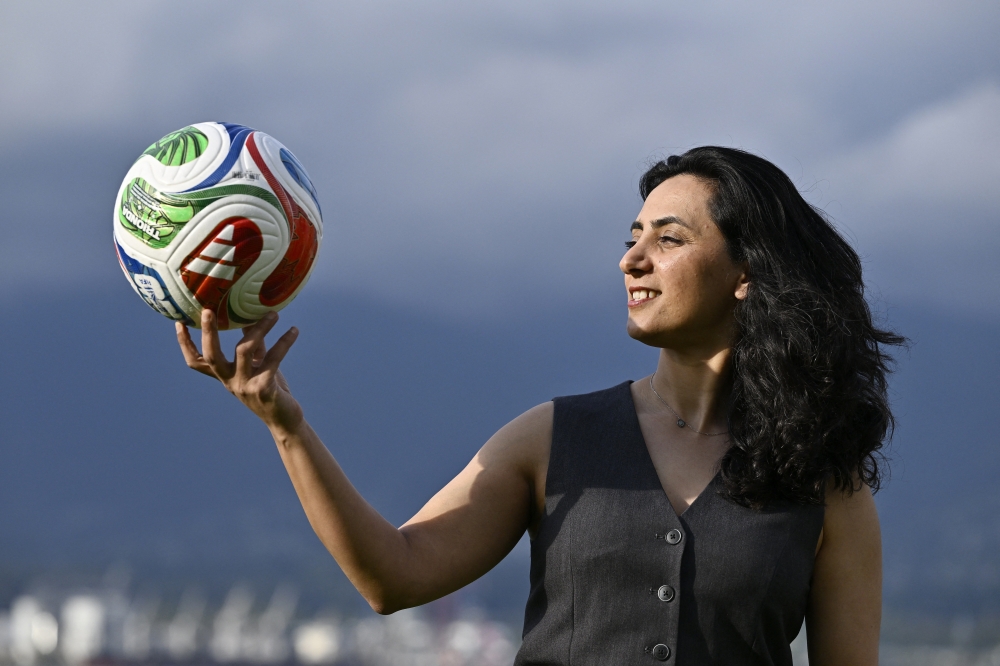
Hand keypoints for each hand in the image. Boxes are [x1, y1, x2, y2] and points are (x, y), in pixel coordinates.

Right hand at [176, 310, 303, 431]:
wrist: (284, 419)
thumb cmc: (268, 388)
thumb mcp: (256, 364)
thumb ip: (252, 343)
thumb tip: (248, 317)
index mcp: (224, 375)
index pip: (196, 361)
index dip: (185, 344)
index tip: (179, 323)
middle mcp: (230, 381)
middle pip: (212, 356)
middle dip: (209, 332)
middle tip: (208, 310)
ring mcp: (245, 385)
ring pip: (244, 350)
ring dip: (259, 328)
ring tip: (273, 314)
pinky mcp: (264, 388)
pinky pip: (272, 359)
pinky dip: (284, 342)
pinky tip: (294, 330)